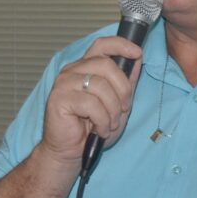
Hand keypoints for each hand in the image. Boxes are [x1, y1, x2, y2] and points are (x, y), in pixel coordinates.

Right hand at [40, 35, 143, 165]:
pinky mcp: (59, 99)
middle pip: (106, 64)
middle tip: (123, 109)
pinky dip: (102, 120)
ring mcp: (64, 83)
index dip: (121, 45)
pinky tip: (99, 130)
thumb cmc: (91, 129)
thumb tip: (137, 60)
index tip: (137, 53)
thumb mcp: (117, 104)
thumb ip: (125, 82)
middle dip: (123, 89)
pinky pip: (91, 104)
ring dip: (112, 109)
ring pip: (100, 85)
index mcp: (85, 67)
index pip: (102, 45)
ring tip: (110, 124)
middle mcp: (72, 71)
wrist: (70, 152)